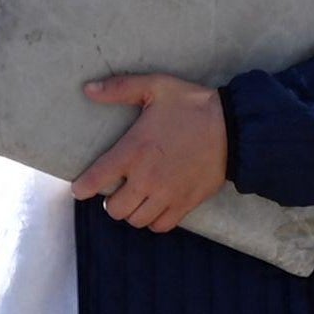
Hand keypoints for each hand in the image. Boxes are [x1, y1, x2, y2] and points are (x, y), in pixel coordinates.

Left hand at [75, 74, 231, 232]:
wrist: (233, 128)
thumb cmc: (191, 105)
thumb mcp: (155, 87)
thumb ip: (120, 88)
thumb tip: (88, 89)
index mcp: (134, 151)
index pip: (97, 179)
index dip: (83, 187)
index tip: (81, 189)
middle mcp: (147, 178)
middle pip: (114, 209)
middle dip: (111, 201)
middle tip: (116, 189)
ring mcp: (167, 194)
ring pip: (136, 220)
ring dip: (131, 211)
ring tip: (135, 198)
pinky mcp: (185, 204)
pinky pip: (160, 226)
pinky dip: (153, 220)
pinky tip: (154, 206)